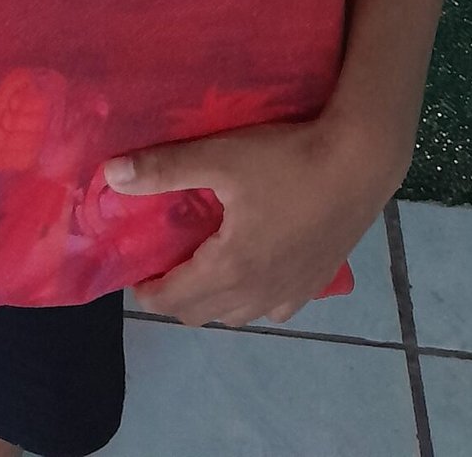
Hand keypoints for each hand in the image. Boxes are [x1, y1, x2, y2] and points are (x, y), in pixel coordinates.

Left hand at [105, 116, 402, 326]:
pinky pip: (273, 307)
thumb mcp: (220, 157)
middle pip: (202, 314)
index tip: (134, 270)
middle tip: (163, 264)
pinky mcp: (317, 282)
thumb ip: (163, 168)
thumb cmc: (287, 159)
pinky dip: (252, 298)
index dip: (148, 290)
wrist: (361, 162)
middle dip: (175, 297)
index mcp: (230, 269)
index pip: (174, 299)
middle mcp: (259, 294)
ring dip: (213, 300)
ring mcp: (292, 292)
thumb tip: (111, 175)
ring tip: (202, 264)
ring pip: (238, 314)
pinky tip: (253, 268)